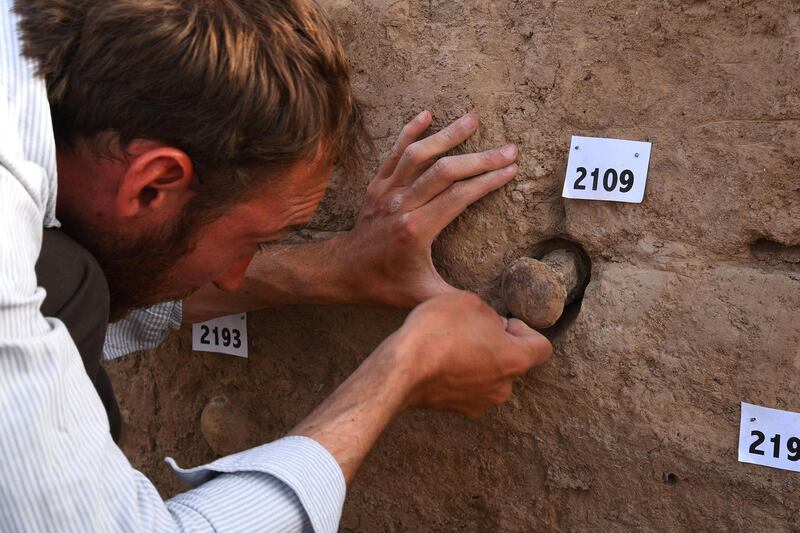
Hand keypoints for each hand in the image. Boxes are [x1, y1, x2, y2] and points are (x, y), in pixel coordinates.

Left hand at [337, 111, 518, 307]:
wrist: (342, 271)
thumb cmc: (383, 285)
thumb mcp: (423, 297)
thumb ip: (456, 299)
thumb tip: (491, 311)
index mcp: (416, 230)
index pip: (459, 196)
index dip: (488, 180)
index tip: (511, 169)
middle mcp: (401, 205)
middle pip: (445, 172)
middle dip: (480, 158)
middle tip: (509, 148)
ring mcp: (387, 192)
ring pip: (419, 155)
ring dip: (447, 135)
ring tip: (472, 119)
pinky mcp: (377, 185)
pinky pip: (394, 153)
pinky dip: (410, 132)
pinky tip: (427, 115)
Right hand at [392, 291, 551, 416]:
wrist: (402, 368)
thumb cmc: (439, 330)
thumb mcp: (470, 302)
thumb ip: (490, 315)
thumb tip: (492, 326)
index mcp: (516, 359)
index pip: (543, 347)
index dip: (526, 330)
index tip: (505, 322)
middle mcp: (503, 386)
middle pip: (513, 362)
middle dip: (499, 345)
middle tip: (473, 330)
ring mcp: (480, 402)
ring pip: (490, 377)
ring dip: (479, 361)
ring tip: (453, 345)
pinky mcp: (458, 409)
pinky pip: (468, 388)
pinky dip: (460, 375)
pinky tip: (440, 362)